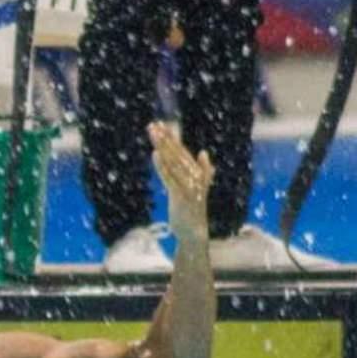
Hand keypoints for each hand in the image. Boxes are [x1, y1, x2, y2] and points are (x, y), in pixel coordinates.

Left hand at [149, 122, 212, 241]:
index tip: (160, 124)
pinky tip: (155, 154)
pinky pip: (170, 179)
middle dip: (165, 138)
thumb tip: (204, 153)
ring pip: (173, 162)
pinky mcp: (181, 197)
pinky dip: (162, 166)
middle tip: (152, 124)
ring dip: (162, 147)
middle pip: (177, 153)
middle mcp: (195, 177)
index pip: (182, 151)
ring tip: (153, 134)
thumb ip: (203, 170)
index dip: (171, 138)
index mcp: (197, 173)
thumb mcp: (198, 189)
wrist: (195, 234)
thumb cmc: (193, 210)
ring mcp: (189, 187)